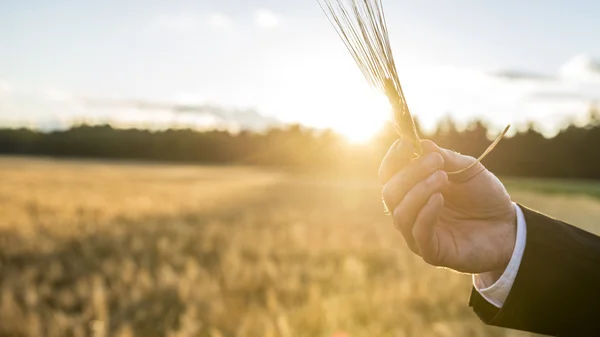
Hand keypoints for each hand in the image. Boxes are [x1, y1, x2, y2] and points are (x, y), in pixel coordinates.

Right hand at [379, 139, 516, 274]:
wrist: (509, 226)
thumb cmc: (484, 196)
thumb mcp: (468, 170)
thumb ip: (445, 158)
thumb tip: (421, 143)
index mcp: (412, 189)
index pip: (389, 174)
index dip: (394, 159)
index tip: (407, 143)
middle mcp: (410, 211)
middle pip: (390, 192)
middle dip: (409, 173)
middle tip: (435, 162)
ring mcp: (417, 233)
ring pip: (400, 213)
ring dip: (418, 191)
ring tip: (442, 177)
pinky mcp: (431, 252)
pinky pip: (418, 233)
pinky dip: (425, 213)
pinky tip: (440, 199)